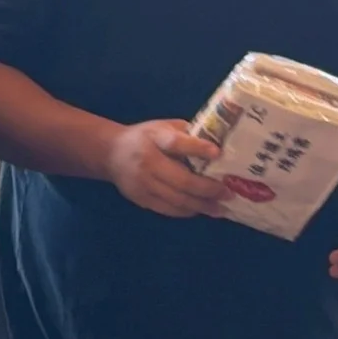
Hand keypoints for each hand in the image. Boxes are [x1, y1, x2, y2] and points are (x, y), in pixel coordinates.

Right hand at [103, 120, 229, 217]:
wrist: (110, 153)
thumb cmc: (144, 137)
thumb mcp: (162, 127)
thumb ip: (186, 134)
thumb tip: (218, 145)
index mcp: (154, 139)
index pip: (176, 143)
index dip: (198, 148)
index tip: (218, 153)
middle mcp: (147, 163)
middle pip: (182, 181)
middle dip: (208, 189)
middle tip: (227, 193)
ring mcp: (142, 184)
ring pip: (177, 200)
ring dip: (201, 206)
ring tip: (220, 208)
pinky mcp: (140, 199)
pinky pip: (167, 209)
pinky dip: (186, 211)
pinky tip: (200, 210)